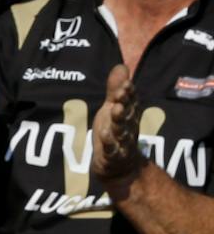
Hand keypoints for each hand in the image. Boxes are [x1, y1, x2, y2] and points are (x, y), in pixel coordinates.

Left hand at [91, 63, 145, 185]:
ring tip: (115, 109)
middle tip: (121, 92)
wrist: (119, 168)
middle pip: (127, 114)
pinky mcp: (113, 157)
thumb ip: (116, 90)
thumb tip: (121, 65)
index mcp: (128, 115)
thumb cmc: (114, 133)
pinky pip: (112, 150)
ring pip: (121, 131)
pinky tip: (103, 134)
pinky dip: (109, 143)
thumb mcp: (113, 109)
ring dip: (119, 120)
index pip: (130, 102)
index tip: (126, 82)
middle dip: (125, 102)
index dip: (128, 92)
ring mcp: (122, 143)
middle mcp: (128, 128)